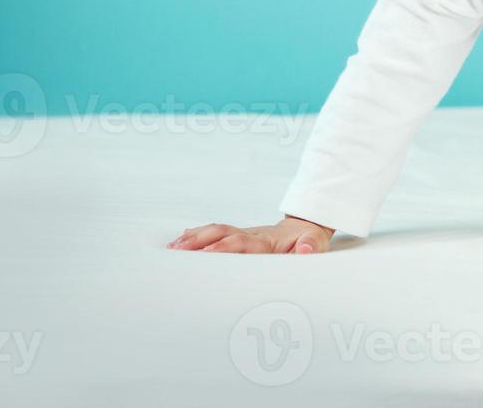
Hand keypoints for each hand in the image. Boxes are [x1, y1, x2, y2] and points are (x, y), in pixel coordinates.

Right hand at [167, 215, 333, 253]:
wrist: (306, 226)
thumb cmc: (308, 240)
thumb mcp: (315, 243)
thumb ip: (310, 247)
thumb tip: (304, 250)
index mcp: (265, 240)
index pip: (240, 243)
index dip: (222, 249)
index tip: (204, 256)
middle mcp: (250, 234)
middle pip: (219, 234)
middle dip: (196, 243)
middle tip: (174, 253)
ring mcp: (242, 233)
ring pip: (212, 232)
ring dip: (191, 239)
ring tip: (168, 250)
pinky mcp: (236, 236)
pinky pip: (213, 233)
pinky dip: (194, 236)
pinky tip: (177, 244)